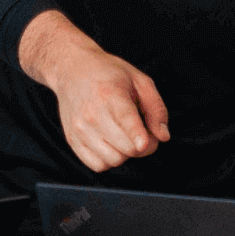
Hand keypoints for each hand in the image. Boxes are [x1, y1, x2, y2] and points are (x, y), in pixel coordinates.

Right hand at [19, 11, 169, 171]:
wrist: (71, 70)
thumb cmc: (107, 73)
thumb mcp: (139, 80)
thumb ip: (156, 108)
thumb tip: (163, 136)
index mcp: (111, 95)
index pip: (126, 123)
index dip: (140, 138)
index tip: (145, 143)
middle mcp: (92, 115)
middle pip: (127, 149)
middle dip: (143, 145)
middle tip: (144, 132)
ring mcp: (80, 130)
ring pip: (114, 160)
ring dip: (125, 153)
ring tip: (124, 136)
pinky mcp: (72, 140)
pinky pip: (98, 165)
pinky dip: (109, 159)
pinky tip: (111, 143)